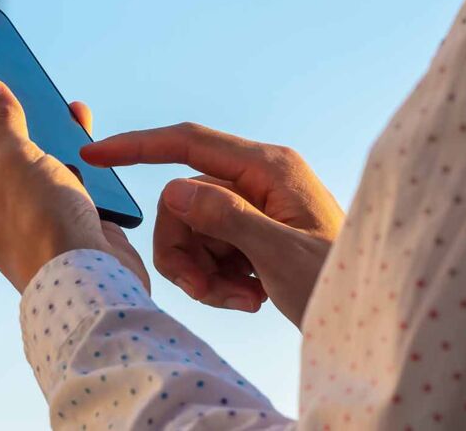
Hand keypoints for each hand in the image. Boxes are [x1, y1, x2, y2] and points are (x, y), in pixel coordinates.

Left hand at [0, 68, 147, 292]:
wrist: (93, 283)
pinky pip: (69, 174)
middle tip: (14, 67)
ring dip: (50, 128)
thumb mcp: (15, 162)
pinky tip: (83, 131)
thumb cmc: (43, 225)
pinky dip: (76, 151)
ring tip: (57, 99)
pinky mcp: (68, 218)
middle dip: (14, 107)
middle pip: (3, 143)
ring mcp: (34, 212)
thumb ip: (1, 122)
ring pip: (40, 157)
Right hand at [81, 122, 342, 327]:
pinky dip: (217, 279)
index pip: (188, 142)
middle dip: (184, 249)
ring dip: (202, 271)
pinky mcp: (252, 233)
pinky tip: (249, 297)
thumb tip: (174, 191)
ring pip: (190, 229)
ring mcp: (255, 207)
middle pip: (182, 200)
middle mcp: (259, 179)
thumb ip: (227, 219)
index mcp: (269, 168)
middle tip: (207, 291)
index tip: (94, 155)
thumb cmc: (341, 285)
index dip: (137, 146)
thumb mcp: (283, 256)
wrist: (370, 322)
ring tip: (238, 299)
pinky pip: (207, 248)